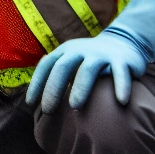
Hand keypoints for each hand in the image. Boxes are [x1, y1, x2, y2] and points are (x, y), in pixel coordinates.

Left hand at [25, 0, 154, 112]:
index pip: (46, 65)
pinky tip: (121, 102)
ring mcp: (102, 54)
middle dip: (53, 89)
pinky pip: (121, 73)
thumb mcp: (70, 63)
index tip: (31, 104)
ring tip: (75, 107)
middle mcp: (81, 50)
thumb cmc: (88, 61)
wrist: (123, 42)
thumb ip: (54, 76)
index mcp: (65, 51)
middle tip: (48, 111)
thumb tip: (34, 104)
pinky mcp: (122, 60)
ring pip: (88, 69)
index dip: (36, 83)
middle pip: (63, 67)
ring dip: (80, 87)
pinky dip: (121, 86)